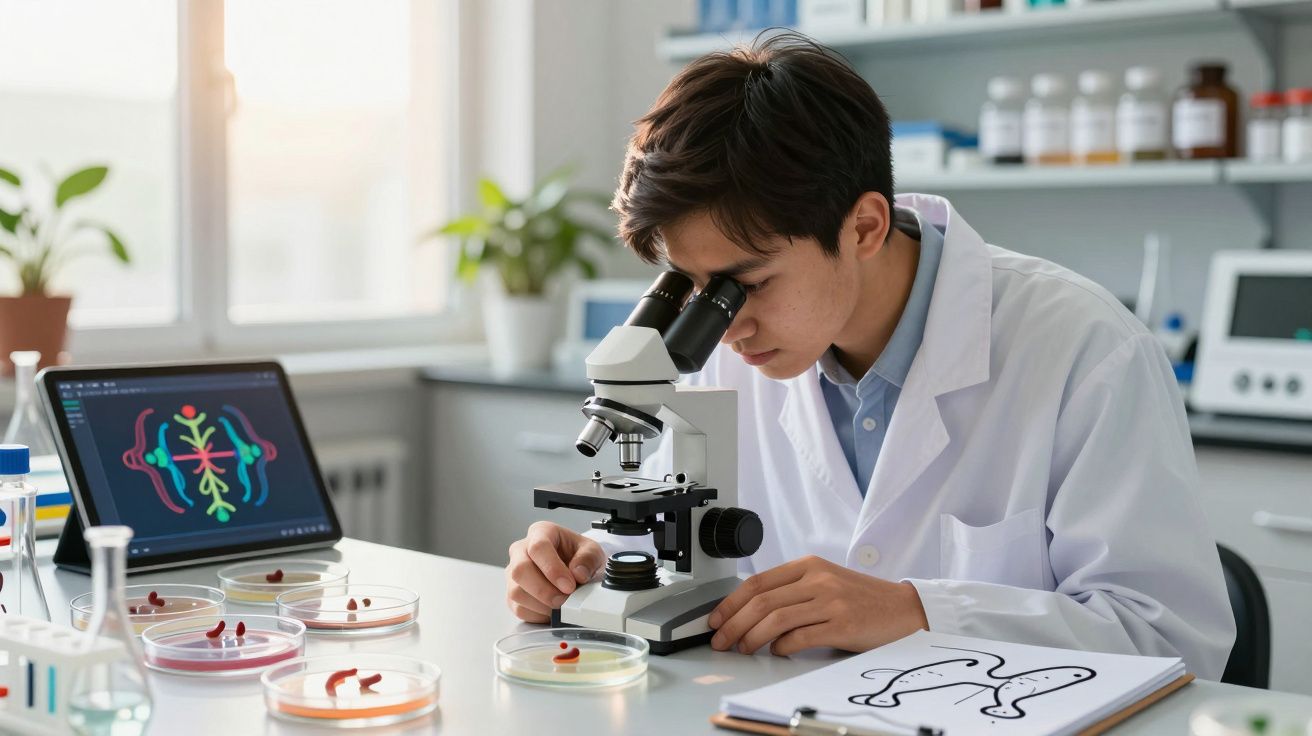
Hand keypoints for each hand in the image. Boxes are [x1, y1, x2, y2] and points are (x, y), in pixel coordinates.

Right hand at [505, 521, 605, 623]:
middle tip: (563, 600)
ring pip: (516, 592)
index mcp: (540, 532)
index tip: (569, 586)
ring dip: (542, 605)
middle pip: (520, 570)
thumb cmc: (578, 555)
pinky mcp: (512, 594)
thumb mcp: (592, 550)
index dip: (552, 569)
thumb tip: (578, 573)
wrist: (574, 568)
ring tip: (561, 604)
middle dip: (544, 590)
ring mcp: (513, 573)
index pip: (538, 547)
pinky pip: (519, 608)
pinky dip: (538, 614)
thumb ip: (588, 558)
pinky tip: (552, 610)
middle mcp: (521, 550)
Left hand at [707, 555, 928, 655]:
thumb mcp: (824, 581)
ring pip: (776, 619)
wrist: (904, 608)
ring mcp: (831, 601)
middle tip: (721, 640)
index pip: (758, 582)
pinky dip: (782, 647)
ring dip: (752, 637)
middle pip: (762, 601)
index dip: (731, 602)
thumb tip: (749, 610)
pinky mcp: (843, 625)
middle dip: (734, 623)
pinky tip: (777, 652)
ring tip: (744, 649)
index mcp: (808, 565)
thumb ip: (792, 590)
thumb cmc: (861, 598)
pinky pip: (800, 637)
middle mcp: (818, 579)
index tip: (716, 619)